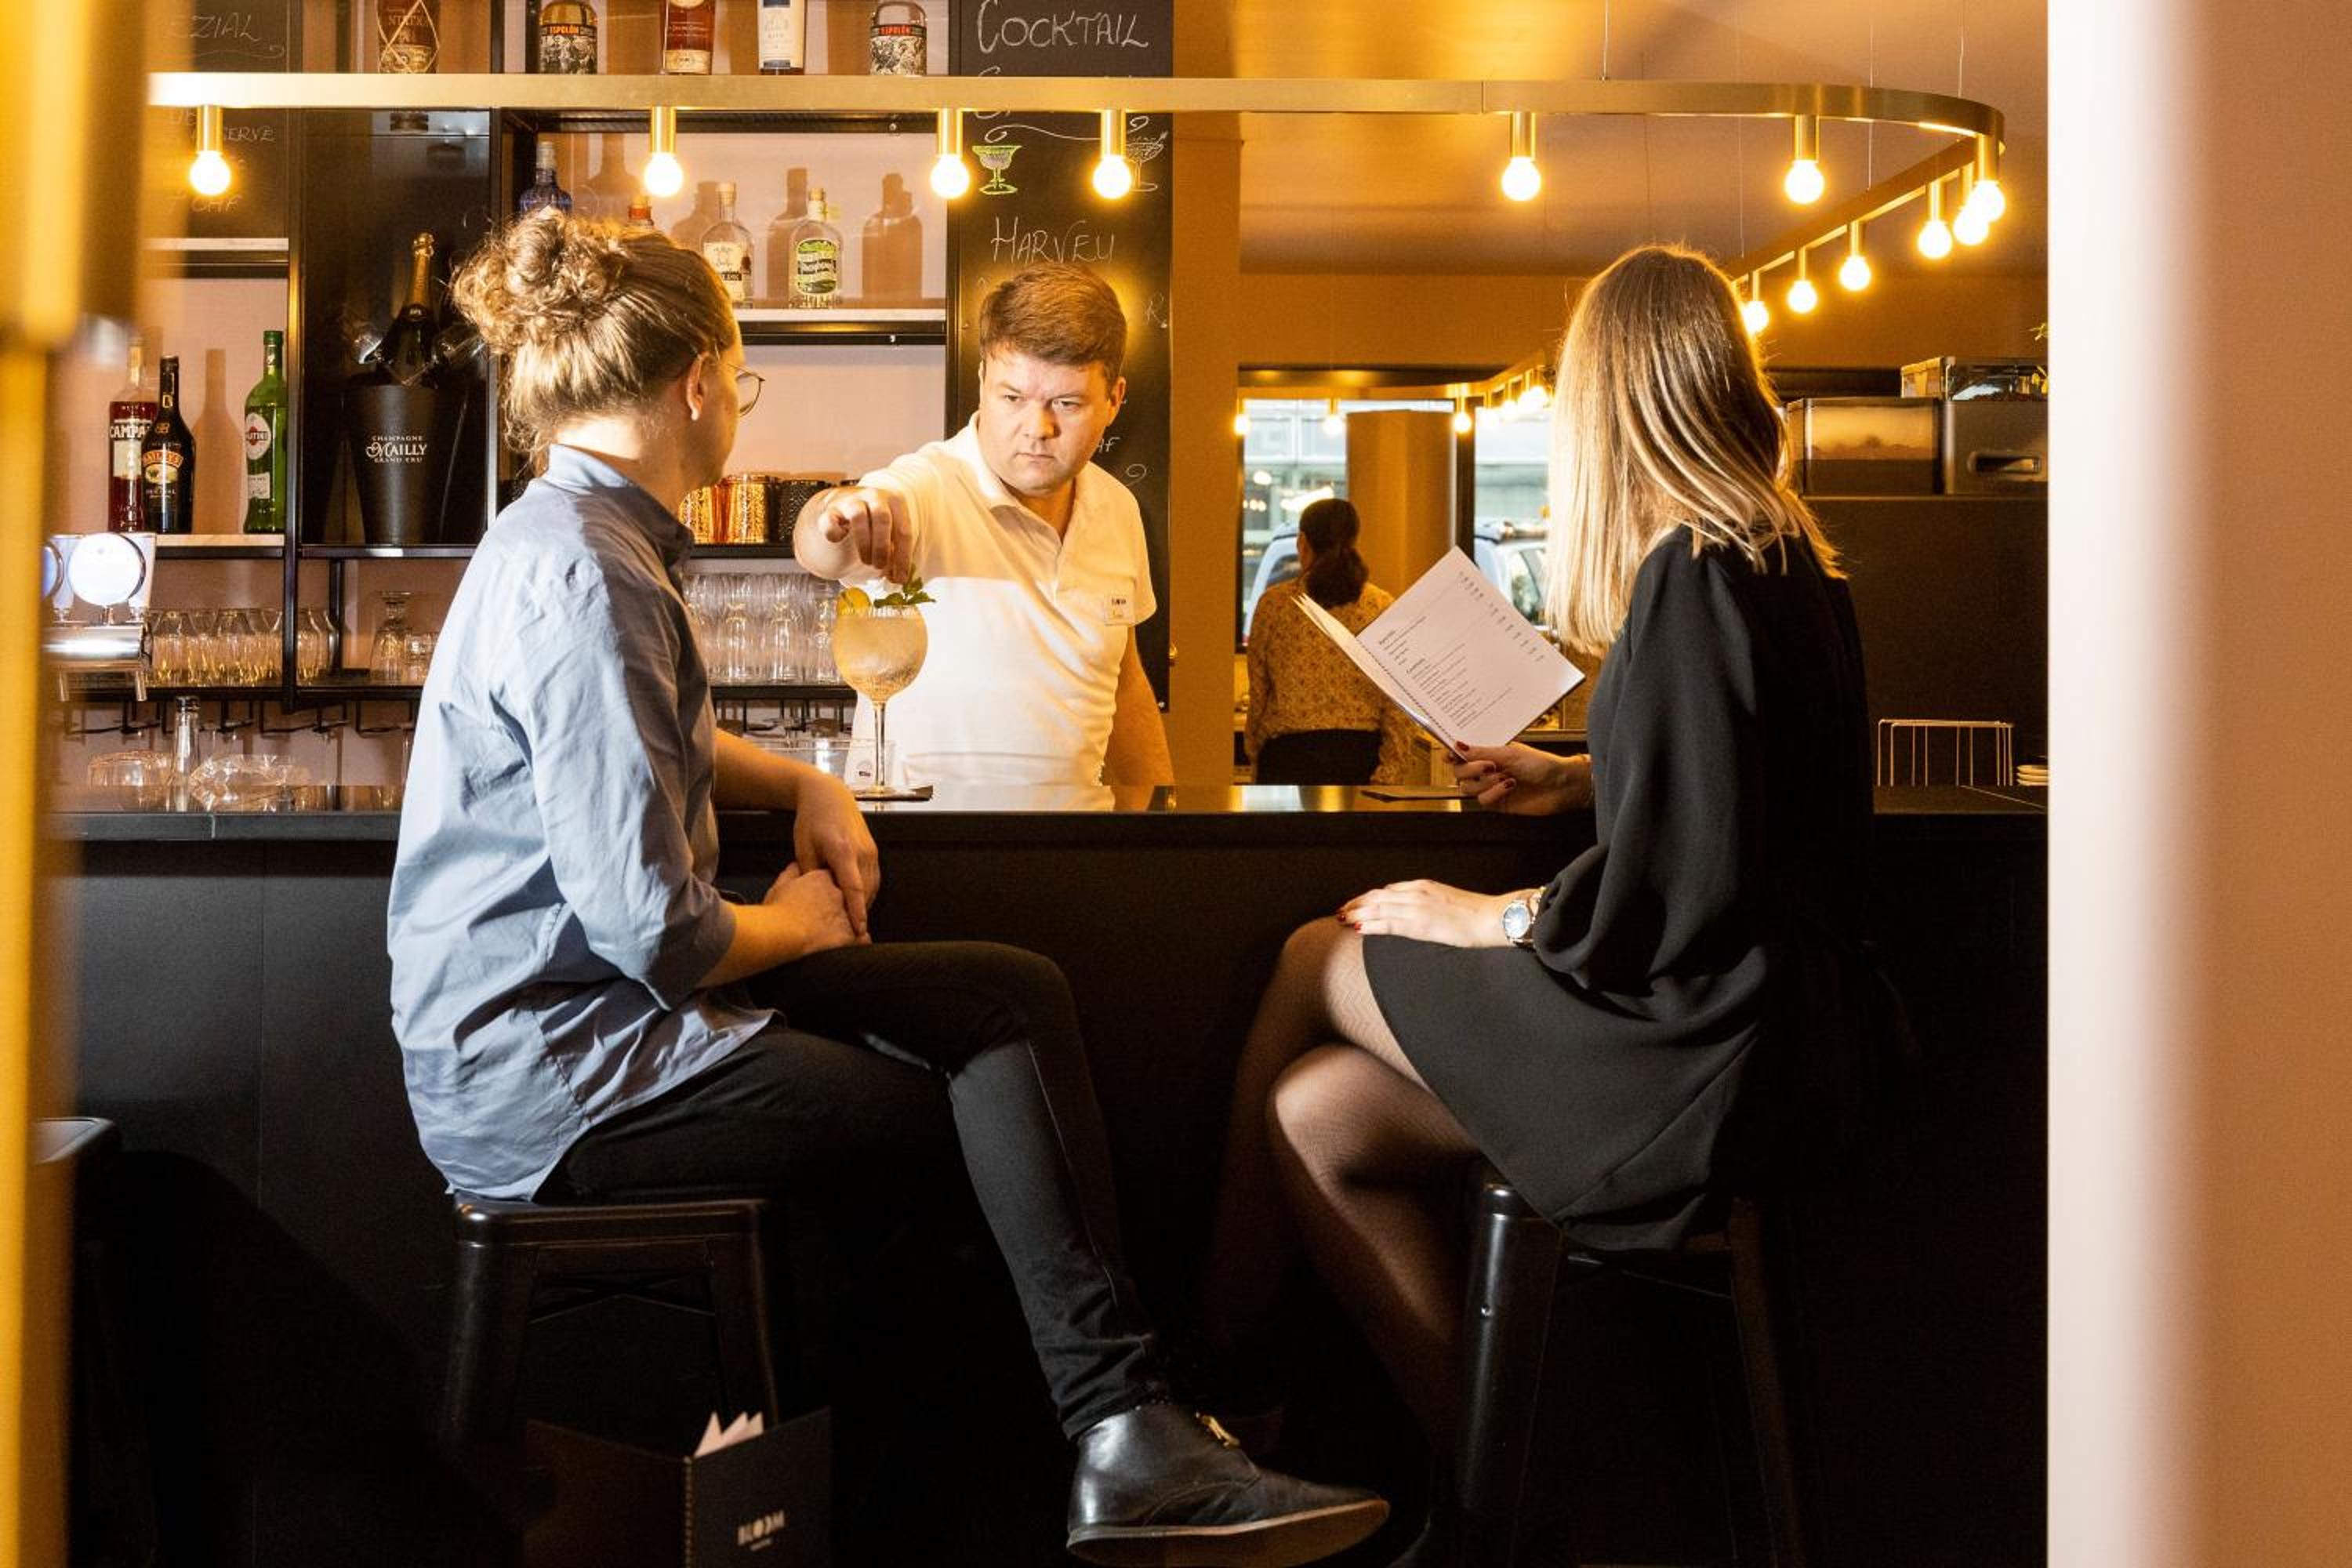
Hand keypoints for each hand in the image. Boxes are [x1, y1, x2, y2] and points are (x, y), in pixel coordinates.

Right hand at [761, 862, 861, 958]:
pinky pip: (863, 939)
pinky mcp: (851, 935)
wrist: (781, 934)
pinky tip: (845, 945)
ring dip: (848, 923)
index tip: (817, 898)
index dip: (825, 889)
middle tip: (821, 918)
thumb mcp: (779, 886)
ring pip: (855, 917)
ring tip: (829, 934)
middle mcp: (839, 894)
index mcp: (822, 878)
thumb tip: (797, 865)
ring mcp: (847, 914)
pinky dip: (858, 942)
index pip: (833, 877)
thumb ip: (791, 872)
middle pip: (845, 897)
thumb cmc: (776, 913)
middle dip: (837, 906)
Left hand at [789, 773, 880, 937]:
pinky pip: (874, 876)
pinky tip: (856, 899)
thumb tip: (818, 899)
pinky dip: (867, 891)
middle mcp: (862, 851)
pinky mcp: (873, 850)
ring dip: (864, 902)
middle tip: (849, 933)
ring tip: (852, 920)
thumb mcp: (803, 848)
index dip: (857, 911)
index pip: (854, 888)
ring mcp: (871, 850)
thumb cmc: (811, 819)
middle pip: (866, 890)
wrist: (827, 794)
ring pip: (872, 885)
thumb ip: (812, 875)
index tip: (859, 929)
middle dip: (860, 912)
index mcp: (843, 850)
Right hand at [814, 485, 913, 583]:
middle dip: (882, 548)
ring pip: (858, 516)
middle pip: (882, 518)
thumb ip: (896, 554)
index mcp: (895, 501)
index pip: (903, 531)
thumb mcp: (890, 536)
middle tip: (879, 566)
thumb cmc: (874, 526)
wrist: (845, 509)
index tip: (900, 579)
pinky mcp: (830, 509)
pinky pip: (830, 521)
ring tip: (866, 560)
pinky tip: (840, 541)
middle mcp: (874, 496)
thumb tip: (900, 578)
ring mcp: (851, 500)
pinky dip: (834, 534)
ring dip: (864, 544)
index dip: (902, 558)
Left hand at [1339, 880, 1518, 947]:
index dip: (1368, 897)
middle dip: (1356, 904)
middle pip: (1377, 897)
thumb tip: (1412, 912)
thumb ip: (1427, 902)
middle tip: (1340, 911)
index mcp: (1423, 886)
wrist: (1492, 917)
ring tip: (1342, 920)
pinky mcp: (1421, 924)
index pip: (1387, 891)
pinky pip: (1390, 924)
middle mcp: (1417, 893)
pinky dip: (1372, 925)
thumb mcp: (1446, 900)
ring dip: (1357, 914)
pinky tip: (1359, 929)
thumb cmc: (1475, 912)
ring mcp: (1418, 907)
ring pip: (1379, 909)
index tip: (1355, 903)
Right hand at [1453, 743, 1593, 814]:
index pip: (1462, 754)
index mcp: (1488, 753)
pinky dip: (1494, 793)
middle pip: (1459, 772)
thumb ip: (1481, 751)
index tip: (1450, 754)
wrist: (1560, 785)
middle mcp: (1486, 770)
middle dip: (1471, 769)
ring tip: (1506, 776)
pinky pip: (1482, 801)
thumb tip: (1458, 745)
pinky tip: (1510, 786)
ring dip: (1486, 782)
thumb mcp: (1509, 753)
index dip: (1452, 754)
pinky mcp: (1496, 803)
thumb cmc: (1541, 764)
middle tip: (1489, 765)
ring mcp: (1490, 787)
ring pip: (1468, 788)